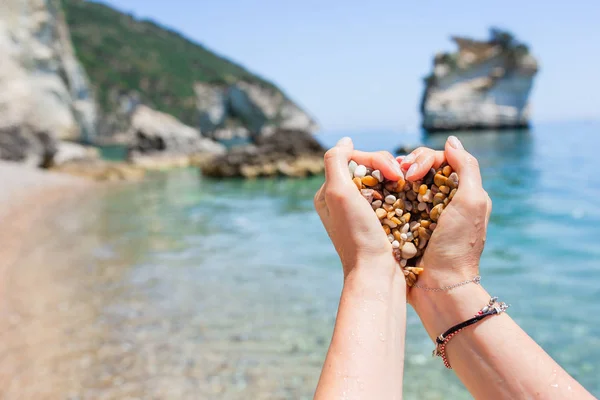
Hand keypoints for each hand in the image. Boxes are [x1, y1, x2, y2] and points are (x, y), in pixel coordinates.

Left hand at [314, 137, 404, 278]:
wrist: (377, 275)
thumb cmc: (358, 235)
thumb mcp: (338, 194)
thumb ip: (336, 161)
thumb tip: (345, 140)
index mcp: (329, 193)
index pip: (355, 158)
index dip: (377, 159)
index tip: (394, 172)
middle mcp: (343, 201)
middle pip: (369, 167)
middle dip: (388, 167)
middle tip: (404, 178)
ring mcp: (362, 212)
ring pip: (383, 180)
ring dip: (398, 179)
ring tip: (409, 185)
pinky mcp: (380, 222)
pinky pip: (392, 197)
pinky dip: (402, 192)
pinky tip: (411, 194)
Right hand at [399, 136, 491, 291]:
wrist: (440, 287)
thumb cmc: (458, 245)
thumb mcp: (471, 202)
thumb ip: (467, 167)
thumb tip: (450, 141)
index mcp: (459, 193)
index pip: (439, 160)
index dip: (423, 159)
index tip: (413, 172)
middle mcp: (439, 201)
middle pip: (420, 169)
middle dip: (407, 166)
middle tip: (397, 176)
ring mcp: (420, 214)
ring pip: (403, 184)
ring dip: (393, 179)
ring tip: (385, 183)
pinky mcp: (404, 228)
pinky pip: (393, 204)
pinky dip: (385, 196)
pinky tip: (377, 195)